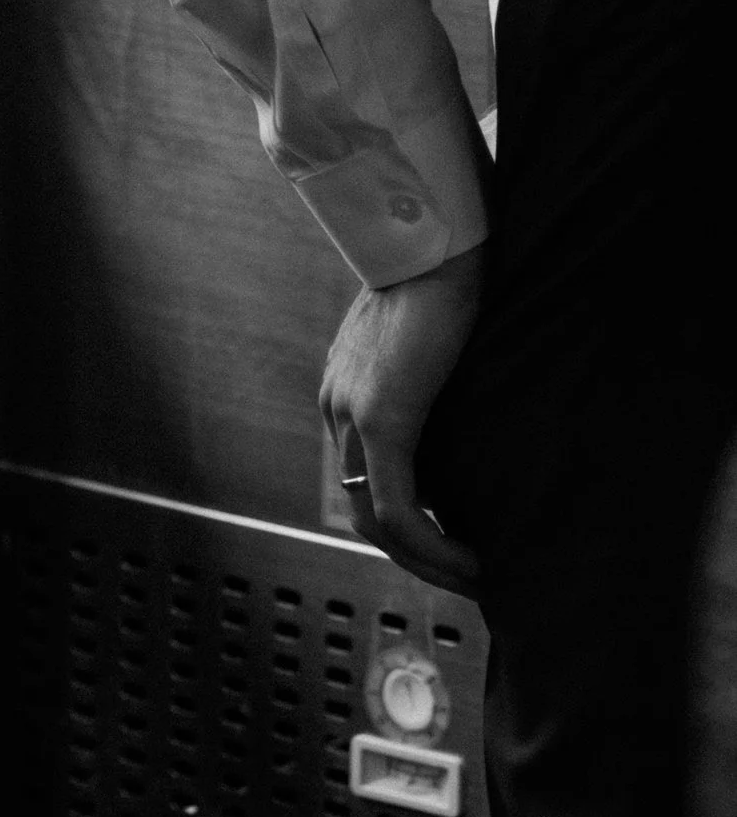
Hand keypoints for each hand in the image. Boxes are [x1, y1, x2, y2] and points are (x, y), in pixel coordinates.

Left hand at [320, 242, 483, 595]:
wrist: (437, 237)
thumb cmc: (449, 277)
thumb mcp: (436, 349)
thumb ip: (437, 391)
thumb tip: (471, 446)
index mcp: (348, 391)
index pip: (369, 478)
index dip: (412, 524)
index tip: (462, 547)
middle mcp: (338, 409)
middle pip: (368, 510)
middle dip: (420, 555)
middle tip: (473, 578)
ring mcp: (351, 415)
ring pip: (380, 521)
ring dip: (429, 562)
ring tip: (479, 579)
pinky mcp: (380, 419)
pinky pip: (397, 511)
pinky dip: (433, 548)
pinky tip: (472, 563)